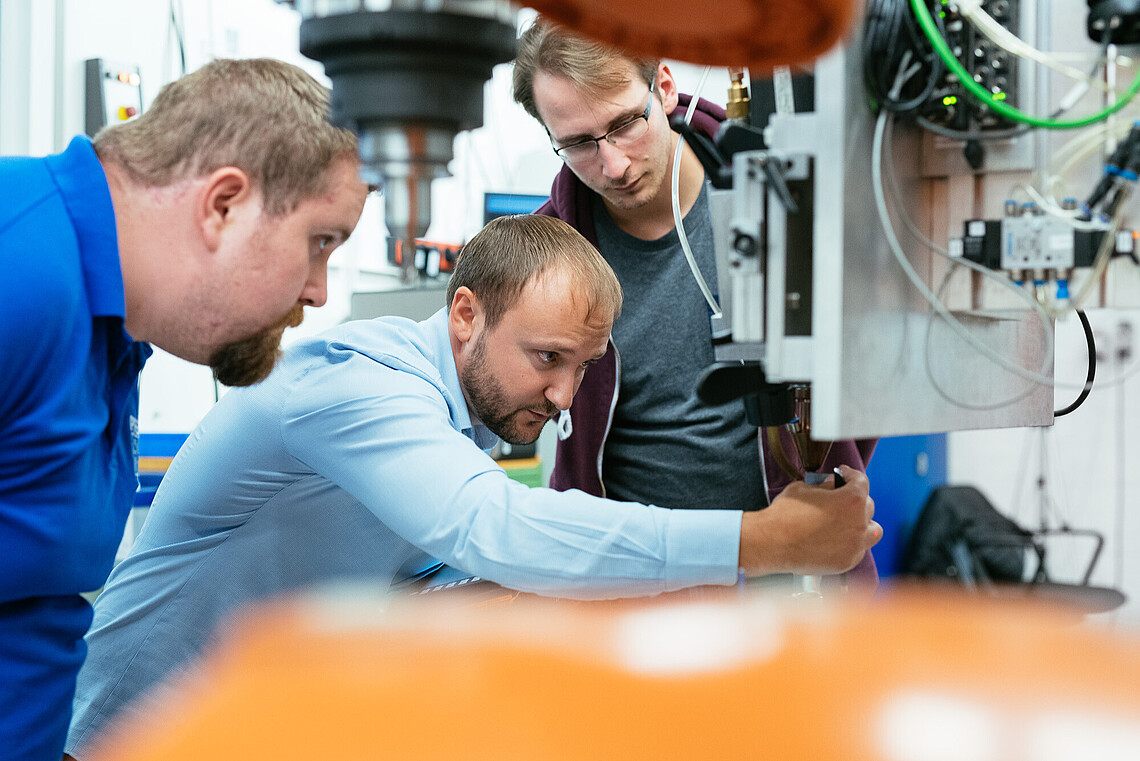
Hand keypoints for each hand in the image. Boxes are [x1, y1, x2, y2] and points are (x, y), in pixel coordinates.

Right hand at [738, 465, 880, 575]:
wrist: (771, 543)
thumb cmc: (785, 515)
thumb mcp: (804, 489)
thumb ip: (825, 486)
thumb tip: (832, 485)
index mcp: (851, 500)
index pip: (861, 481)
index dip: (850, 474)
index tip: (843, 474)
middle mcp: (858, 523)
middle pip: (868, 506)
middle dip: (854, 500)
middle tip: (839, 499)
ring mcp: (855, 545)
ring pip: (872, 531)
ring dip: (863, 524)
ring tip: (848, 522)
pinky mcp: (847, 562)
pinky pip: (858, 550)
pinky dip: (851, 544)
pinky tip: (836, 540)